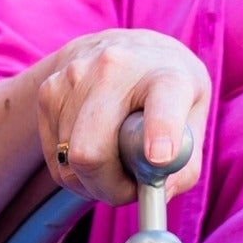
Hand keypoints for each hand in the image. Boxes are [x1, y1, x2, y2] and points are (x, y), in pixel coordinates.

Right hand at [37, 29, 209, 206]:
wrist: (120, 45)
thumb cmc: (163, 90)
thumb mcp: (194, 116)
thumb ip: (185, 164)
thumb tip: (155, 196)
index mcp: (165, 74)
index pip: (164, 102)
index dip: (161, 131)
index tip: (160, 157)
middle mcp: (116, 68)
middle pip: (92, 151)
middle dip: (110, 187)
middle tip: (129, 188)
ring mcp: (75, 77)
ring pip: (71, 163)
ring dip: (94, 181)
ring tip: (114, 159)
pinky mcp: (48, 92)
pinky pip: (56, 160)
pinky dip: (75, 170)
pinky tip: (94, 148)